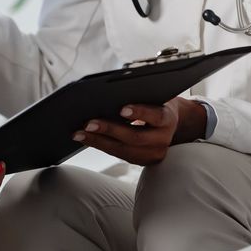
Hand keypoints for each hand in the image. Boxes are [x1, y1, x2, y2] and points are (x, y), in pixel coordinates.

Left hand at [71, 98, 206, 165]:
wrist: (171, 123)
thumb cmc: (156, 102)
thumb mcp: (154, 95)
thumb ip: (140, 94)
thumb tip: (113, 89)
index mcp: (168, 119)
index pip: (156, 116)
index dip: (140, 113)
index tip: (122, 109)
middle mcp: (163, 139)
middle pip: (136, 138)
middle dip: (110, 130)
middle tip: (89, 123)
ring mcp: (154, 154)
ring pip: (125, 151)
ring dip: (99, 142)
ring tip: (80, 133)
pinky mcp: (142, 161)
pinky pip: (120, 156)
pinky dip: (102, 146)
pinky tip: (86, 138)